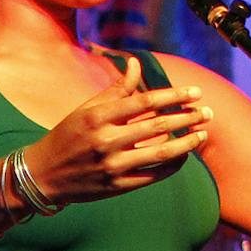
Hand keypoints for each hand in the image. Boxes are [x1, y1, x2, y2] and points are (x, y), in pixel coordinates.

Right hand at [25, 54, 210, 204]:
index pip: (146, 101)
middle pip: (158, 125)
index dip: (174, 95)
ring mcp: (112, 165)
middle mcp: (106, 140)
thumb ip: (116, 89)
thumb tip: (136, 64)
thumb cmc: (67, 135)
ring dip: (186, 143)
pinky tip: (183, 157)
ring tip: (202, 134)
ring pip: (160, 152)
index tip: (196, 92)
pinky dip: (172, 165)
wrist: (43, 175)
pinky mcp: (116, 186)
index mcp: (98, 116)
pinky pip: (153, 175)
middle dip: (188, 117)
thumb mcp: (86, 109)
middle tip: (207, 112)